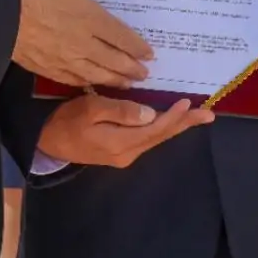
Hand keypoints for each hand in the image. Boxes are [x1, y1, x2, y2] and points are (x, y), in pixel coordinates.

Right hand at [12, 0, 151, 88]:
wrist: (2, 16)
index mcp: (92, 19)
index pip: (122, 37)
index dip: (138, 47)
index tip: (150, 54)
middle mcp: (85, 44)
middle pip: (114, 60)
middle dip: (132, 68)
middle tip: (145, 74)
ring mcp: (67, 60)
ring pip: (98, 74)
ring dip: (116, 79)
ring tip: (127, 83)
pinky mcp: (50, 69)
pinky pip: (77, 80)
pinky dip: (91, 84)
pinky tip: (95, 84)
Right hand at [37, 93, 213, 168]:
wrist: (47, 143)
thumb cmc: (66, 121)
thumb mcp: (89, 109)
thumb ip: (120, 110)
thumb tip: (150, 114)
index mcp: (121, 142)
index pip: (155, 128)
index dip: (174, 115)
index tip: (189, 102)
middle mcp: (128, 153)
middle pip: (162, 136)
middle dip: (185, 124)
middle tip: (209, 115)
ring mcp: (125, 156)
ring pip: (156, 138)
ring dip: (176, 126)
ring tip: (196, 116)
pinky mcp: (120, 153)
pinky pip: (147, 139)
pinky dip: (162, 128)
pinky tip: (170, 122)